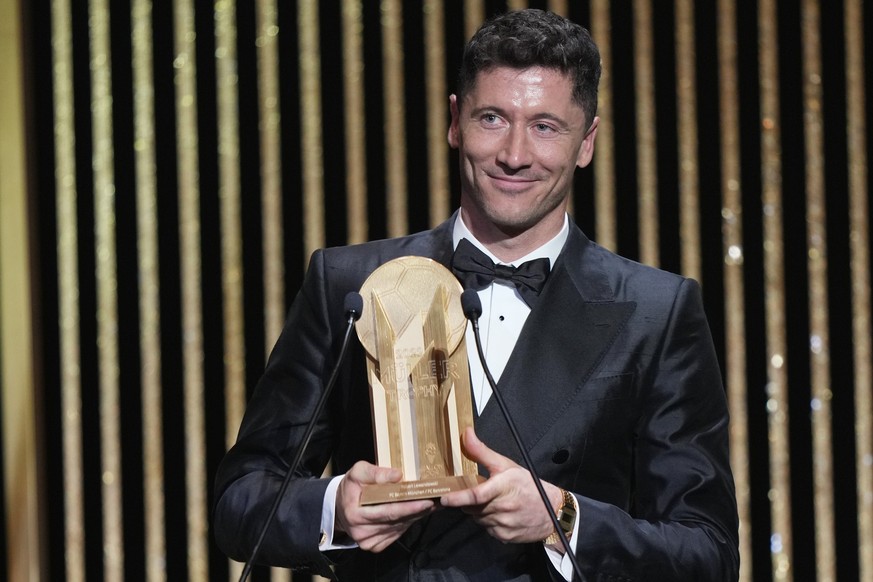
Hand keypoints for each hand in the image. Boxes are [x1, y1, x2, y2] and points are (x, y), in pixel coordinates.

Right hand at [335, 461, 436, 552]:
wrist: (340, 508)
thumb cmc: (351, 487)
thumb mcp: (358, 472)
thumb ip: (376, 472)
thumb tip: (398, 475)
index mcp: (355, 513)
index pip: (388, 511)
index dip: (409, 506)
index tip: (427, 500)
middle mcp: (361, 532)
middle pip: (397, 521)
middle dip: (418, 510)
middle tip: (438, 501)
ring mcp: (368, 542)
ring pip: (399, 527)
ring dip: (417, 516)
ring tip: (433, 504)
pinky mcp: (375, 546)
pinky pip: (397, 533)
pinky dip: (409, 522)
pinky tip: (417, 512)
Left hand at [440, 427, 562, 544]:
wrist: (552, 511)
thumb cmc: (528, 485)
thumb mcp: (506, 465)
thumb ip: (482, 452)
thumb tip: (466, 433)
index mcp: (502, 488)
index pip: (475, 495)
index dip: (458, 498)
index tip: (444, 498)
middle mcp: (502, 508)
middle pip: (472, 508)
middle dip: (469, 502)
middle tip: (479, 493)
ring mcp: (504, 525)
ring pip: (478, 519)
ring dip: (479, 511)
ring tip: (492, 502)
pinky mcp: (505, 537)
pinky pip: (487, 529)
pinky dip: (488, 521)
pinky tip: (499, 513)